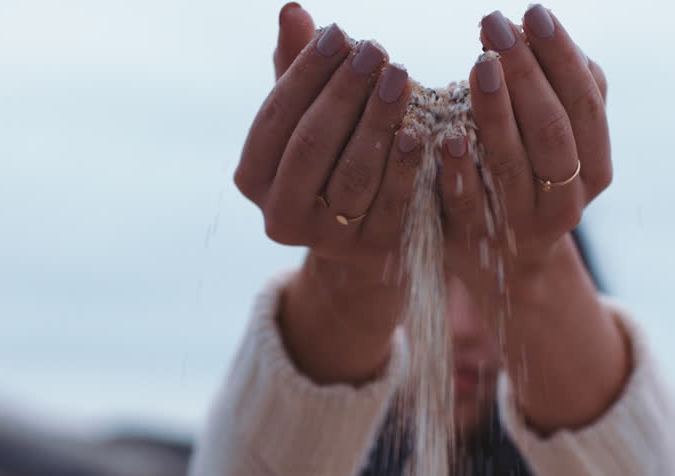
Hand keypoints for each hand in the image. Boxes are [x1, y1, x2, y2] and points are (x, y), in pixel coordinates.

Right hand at [234, 4, 422, 281]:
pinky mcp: (374, 253)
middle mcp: (281, 216)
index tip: (340, 33)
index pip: (276, 118)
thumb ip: (298, 67)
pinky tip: (421, 130)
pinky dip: (406, 168)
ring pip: (353, 175)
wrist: (365, 234)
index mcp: (253, 178)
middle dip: (344, 93)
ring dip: (377, 123)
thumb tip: (292, 11)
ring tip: (400, 78)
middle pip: (312, 146)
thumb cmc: (332, 153)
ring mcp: (327, 240)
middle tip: (376, 51)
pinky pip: (392, 206)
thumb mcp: (309, 114)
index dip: (307, 74)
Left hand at [439, 5, 610, 296]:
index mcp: (595, 169)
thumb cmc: (532, 180)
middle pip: (553, 131)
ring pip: (513, 165)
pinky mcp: (477, 240)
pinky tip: (448, 135)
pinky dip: (460, 169)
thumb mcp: (561, 142)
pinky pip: (469, 203)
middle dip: (526, 73)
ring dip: (496, 111)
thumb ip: (562, 92)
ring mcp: (521, 225)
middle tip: (495, 25)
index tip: (534, 13)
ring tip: (479, 64)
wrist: (509, 268)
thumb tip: (544, 31)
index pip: (585, 104)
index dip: (562, 57)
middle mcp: (566, 201)